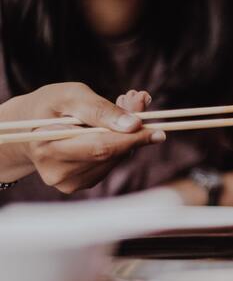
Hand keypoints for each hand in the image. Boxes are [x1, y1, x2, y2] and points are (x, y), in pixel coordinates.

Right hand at [0, 83, 164, 192]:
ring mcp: (69, 182)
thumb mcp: (71, 96)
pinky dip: (119, 145)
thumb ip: (102, 109)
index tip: (158, 129)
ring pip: (114, 160)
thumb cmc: (49, 106)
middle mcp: (57, 172)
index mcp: (48, 148)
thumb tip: (134, 124)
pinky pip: (110, 164)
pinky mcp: (80, 184)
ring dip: (127, 136)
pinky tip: (112, 129)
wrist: (27, 126)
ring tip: (123, 110)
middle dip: (133, 131)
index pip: (100, 147)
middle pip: (110, 155)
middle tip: (140, 103)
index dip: (132, 138)